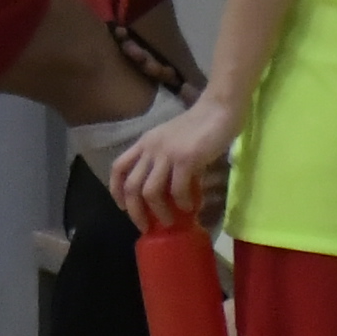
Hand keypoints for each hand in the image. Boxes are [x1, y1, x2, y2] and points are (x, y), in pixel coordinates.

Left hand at [109, 93, 239, 233]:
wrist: (219, 109)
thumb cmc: (199, 126)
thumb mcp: (172, 141)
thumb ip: (165, 161)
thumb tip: (167, 194)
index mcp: (145, 143)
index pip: (118, 167)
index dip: (116, 190)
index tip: (123, 207)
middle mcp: (151, 147)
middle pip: (131, 186)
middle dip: (135, 212)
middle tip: (146, 226)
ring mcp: (167, 153)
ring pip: (150, 191)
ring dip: (159, 212)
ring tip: (171, 222)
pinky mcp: (186, 158)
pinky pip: (177, 189)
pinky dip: (182, 203)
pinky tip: (191, 207)